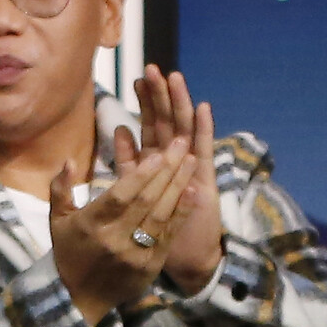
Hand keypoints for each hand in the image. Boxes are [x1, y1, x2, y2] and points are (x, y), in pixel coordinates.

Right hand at [50, 139, 194, 323]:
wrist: (80, 299)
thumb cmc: (69, 253)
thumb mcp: (57, 221)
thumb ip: (60, 188)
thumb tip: (68, 160)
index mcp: (92, 225)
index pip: (121, 195)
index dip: (141, 174)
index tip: (158, 154)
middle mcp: (116, 240)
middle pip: (146, 201)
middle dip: (167, 170)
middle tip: (181, 145)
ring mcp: (136, 255)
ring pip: (161, 215)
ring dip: (178, 186)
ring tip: (191, 161)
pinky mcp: (150, 266)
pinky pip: (169, 235)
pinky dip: (182, 213)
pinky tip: (192, 192)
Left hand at [121, 66, 221, 291]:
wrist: (186, 258)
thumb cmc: (158, 228)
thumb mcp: (135, 192)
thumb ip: (128, 163)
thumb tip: (120, 130)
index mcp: (158, 162)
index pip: (151, 125)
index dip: (145, 103)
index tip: (136, 80)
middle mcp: (176, 161)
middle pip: (168, 122)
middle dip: (160, 96)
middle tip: (152, 68)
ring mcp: (192, 168)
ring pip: (185, 131)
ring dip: (180, 104)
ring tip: (174, 78)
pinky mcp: (206, 180)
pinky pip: (205, 151)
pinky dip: (204, 130)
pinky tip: (202, 108)